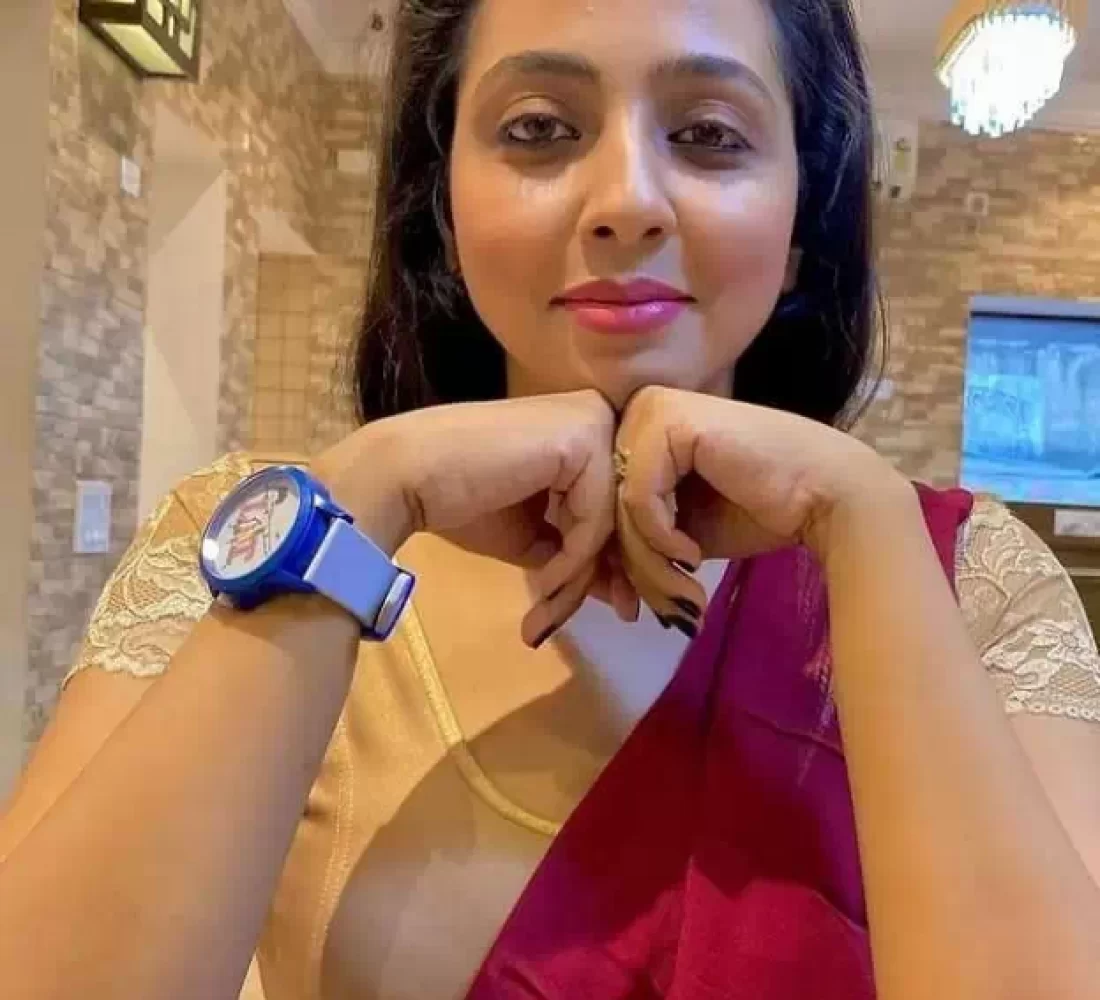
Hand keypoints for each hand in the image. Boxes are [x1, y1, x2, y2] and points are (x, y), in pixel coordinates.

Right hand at [312, 391, 635, 645]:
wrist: (407, 476)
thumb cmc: (460, 501)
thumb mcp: (534, 537)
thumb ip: (577, 555)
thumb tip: (622, 596)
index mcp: (588, 433)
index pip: (616, 505)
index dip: (607, 563)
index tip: (606, 610)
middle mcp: (600, 416)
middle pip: (618, 514)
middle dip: (597, 577)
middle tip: (574, 619)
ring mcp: (596, 421)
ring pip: (610, 522)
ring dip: (576, 579)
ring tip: (541, 614)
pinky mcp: (584, 437)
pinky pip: (595, 519)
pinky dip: (571, 562)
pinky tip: (541, 585)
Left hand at [613, 386, 912, 628]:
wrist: (826, 498)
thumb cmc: (760, 511)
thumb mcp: (681, 533)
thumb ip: (638, 540)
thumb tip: (595, 576)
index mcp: (640, 432)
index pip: (603, 501)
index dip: (618, 560)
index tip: (638, 607)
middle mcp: (640, 410)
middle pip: (606, 502)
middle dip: (633, 568)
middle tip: (668, 608)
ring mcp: (652, 408)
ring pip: (617, 505)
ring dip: (647, 564)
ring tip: (684, 593)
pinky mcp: (668, 418)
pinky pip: (637, 496)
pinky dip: (660, 536)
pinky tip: (691, 553)